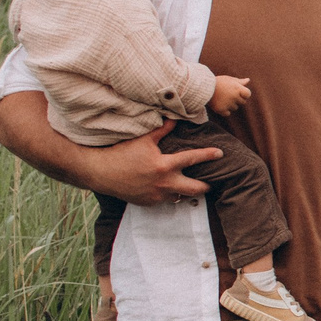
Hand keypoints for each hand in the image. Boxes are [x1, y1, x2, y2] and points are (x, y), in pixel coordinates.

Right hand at [99, 120, 226, 203]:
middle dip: (207, 186)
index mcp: (164, 165)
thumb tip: (175, 118)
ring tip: (190, 185)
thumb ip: (162, 130)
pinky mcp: (149, 203)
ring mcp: (156, 195)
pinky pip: (165, 200)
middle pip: (196, 189)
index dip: (209, 155)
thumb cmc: (121, 153)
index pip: (193, 158)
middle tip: (212, 181)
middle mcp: (164, 183)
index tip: (220, 153)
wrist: (99, 172)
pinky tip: (168, 188)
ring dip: (186, 191)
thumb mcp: (143, 140)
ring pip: (181, 197)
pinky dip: (169, 194)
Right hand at [209, 73, 251, 115]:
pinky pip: (228, 113)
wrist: (202, 87)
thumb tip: (248, 80)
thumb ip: (239, 81)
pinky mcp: (221, 110)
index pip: (248, 94)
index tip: (238, 92)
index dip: (244, 94)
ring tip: (222, 98)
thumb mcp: (228, 79)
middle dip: (237, 99)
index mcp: (237, 88)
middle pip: (243, 102)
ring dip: (231, 105)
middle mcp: (234, 97)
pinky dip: (224, 111)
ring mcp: (228, 104)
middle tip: (228, 94)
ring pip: (235, 108)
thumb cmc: (217, 82)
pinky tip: (220, 104)